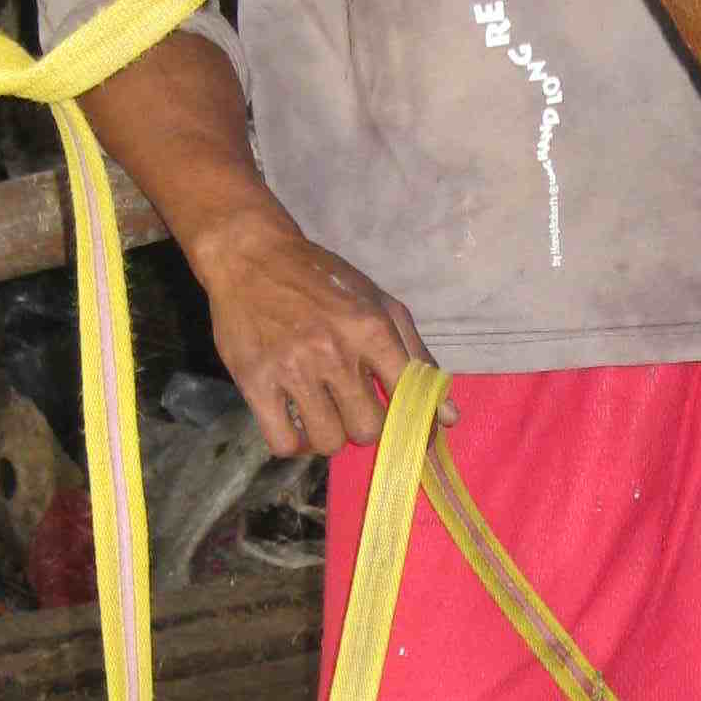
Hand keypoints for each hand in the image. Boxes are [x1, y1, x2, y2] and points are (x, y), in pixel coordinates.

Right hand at [194, 203, 433, 456]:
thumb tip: (449, 418)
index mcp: (372, 329)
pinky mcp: (254, 381)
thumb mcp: (380, 305)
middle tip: (355, 408)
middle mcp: (334, 351)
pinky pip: (282, 442)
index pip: (409, 399)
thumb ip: (417, 359)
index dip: (417, 425)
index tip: (414, 432)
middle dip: (367, 427)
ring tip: (325, 414)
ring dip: (331, 436)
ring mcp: (292, 368)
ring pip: (328, 442)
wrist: (252, 257)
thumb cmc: (323, 281)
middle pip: (367, 430)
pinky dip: (295, 444)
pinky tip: (297, 424)